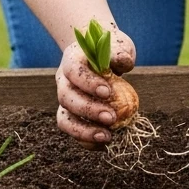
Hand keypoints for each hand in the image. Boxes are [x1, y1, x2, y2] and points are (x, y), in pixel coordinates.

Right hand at [55, 27, 135, 146]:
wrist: (100, 54)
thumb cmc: (110, 49)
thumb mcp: (117, 45)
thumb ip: (119, 53)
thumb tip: (124, 62)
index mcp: (72, 59)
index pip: (74, 71)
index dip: (88, 83)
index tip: (108, 92)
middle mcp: (63, 80)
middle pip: (67, 97)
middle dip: (88, 110)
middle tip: (111, 118)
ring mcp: (65, 100)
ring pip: (65, 119)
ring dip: (84, 131)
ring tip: (107, 137)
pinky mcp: (71, 115)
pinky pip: (73, 131)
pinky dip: (86, 141)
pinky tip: (105, 144)